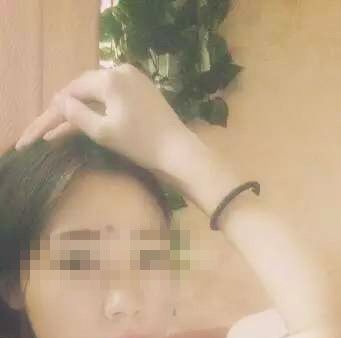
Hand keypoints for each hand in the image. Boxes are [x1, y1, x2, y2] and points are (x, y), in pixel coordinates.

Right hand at [14, 64, 205, 194]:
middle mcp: (121, 70)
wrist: (178, 152)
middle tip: (54, 119)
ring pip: (100, 88)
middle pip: (86, 85)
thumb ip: (78, 115)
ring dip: (85, 102)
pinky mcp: (145, 88)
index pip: (74, 89)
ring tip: (71, 118)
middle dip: (70, 102)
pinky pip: (115, 91)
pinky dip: (102, 102)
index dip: (59, 105)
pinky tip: (96, 113)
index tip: (47, 120)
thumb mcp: (103, 133)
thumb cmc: (140, 144)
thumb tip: (59, 102)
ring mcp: (135, 77)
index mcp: (109, 79)